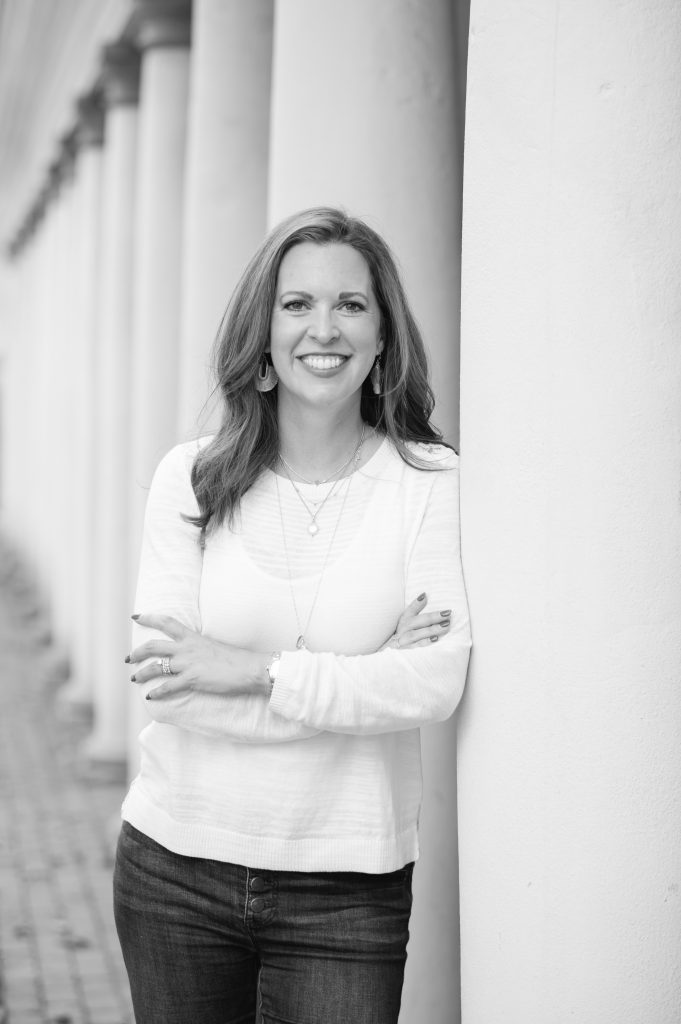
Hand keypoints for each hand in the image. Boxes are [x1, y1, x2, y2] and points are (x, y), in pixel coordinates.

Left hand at [127, 613, 267, 699]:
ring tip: (134, 678)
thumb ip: (198, 648)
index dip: (149, 618)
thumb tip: (192, 654)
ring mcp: (188, 664)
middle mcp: (186, 648)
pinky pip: (167, 687)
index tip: (136, 617)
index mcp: (193, 637)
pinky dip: (157, 693)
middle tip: (129, 658)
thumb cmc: (236, 659)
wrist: (249, 669)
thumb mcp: (213, 646)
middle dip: (137, 652)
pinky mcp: (192, 679)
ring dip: (141, 674)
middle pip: (153, 646)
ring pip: (155, 668)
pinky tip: (151, 697)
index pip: (167, 622)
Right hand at [380, 593, 451, 649]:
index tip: (426, 595)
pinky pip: (417, 646)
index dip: (417, 603)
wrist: (390, 651)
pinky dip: (426, 642)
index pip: (410, 610)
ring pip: (417, 634)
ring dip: (432, 630)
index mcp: (404, 620)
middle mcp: (403, 629)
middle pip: (417, 622)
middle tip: (447, 613)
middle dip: (433, 617)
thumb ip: (415, 607)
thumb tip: (424, 595)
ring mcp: (404, 641)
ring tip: (446, 626)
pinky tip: (436, 639)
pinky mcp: (407, 650)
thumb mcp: (406, 619)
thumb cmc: (403, 633)